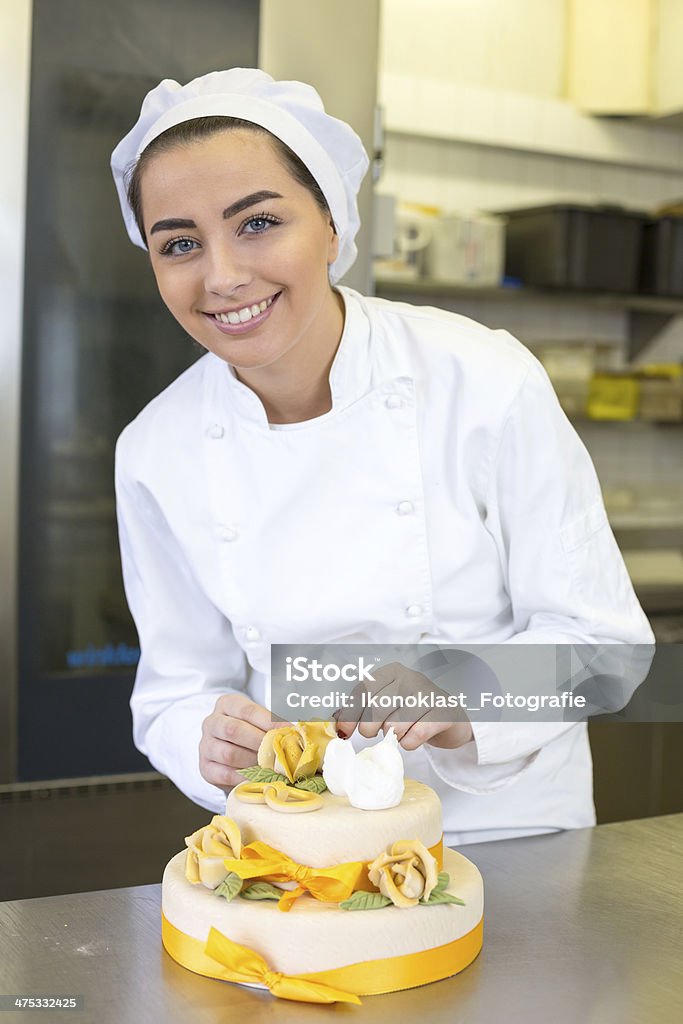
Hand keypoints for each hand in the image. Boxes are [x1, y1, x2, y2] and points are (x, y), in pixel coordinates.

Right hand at [200, 693, 287, 790]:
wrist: (229, 752)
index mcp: (226, 704)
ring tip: (272, 767)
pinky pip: (224, 774)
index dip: (268, 721)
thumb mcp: (259, 720)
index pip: (247, 710)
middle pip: (233, 730)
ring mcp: (205, 746)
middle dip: (259, 742)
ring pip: (228, 753)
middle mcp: (212, 723)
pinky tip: (258, 778)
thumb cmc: (250, 732)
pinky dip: (243, 777)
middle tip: (278, 752)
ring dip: (253, 762)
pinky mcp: (205, 768)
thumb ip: (274, 723)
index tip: (287, 731)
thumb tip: (297, 732)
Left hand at [335, 662, 472, 751]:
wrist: (449, 718)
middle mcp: (410, 678)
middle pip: (377, 708)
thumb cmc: (412, 711)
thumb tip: (336, 721)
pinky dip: (409, 743)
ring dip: (393, 736)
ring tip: (399, 733)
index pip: (364, 690)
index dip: (350, 714)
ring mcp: (429, 694)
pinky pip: (415, 735)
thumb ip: (361, 710)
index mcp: (392, 671)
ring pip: (396, 724)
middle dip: (370, 728)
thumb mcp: (387, 703)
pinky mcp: (444, 713)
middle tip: (375, 733)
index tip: (344, 733)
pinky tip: (412, 739)